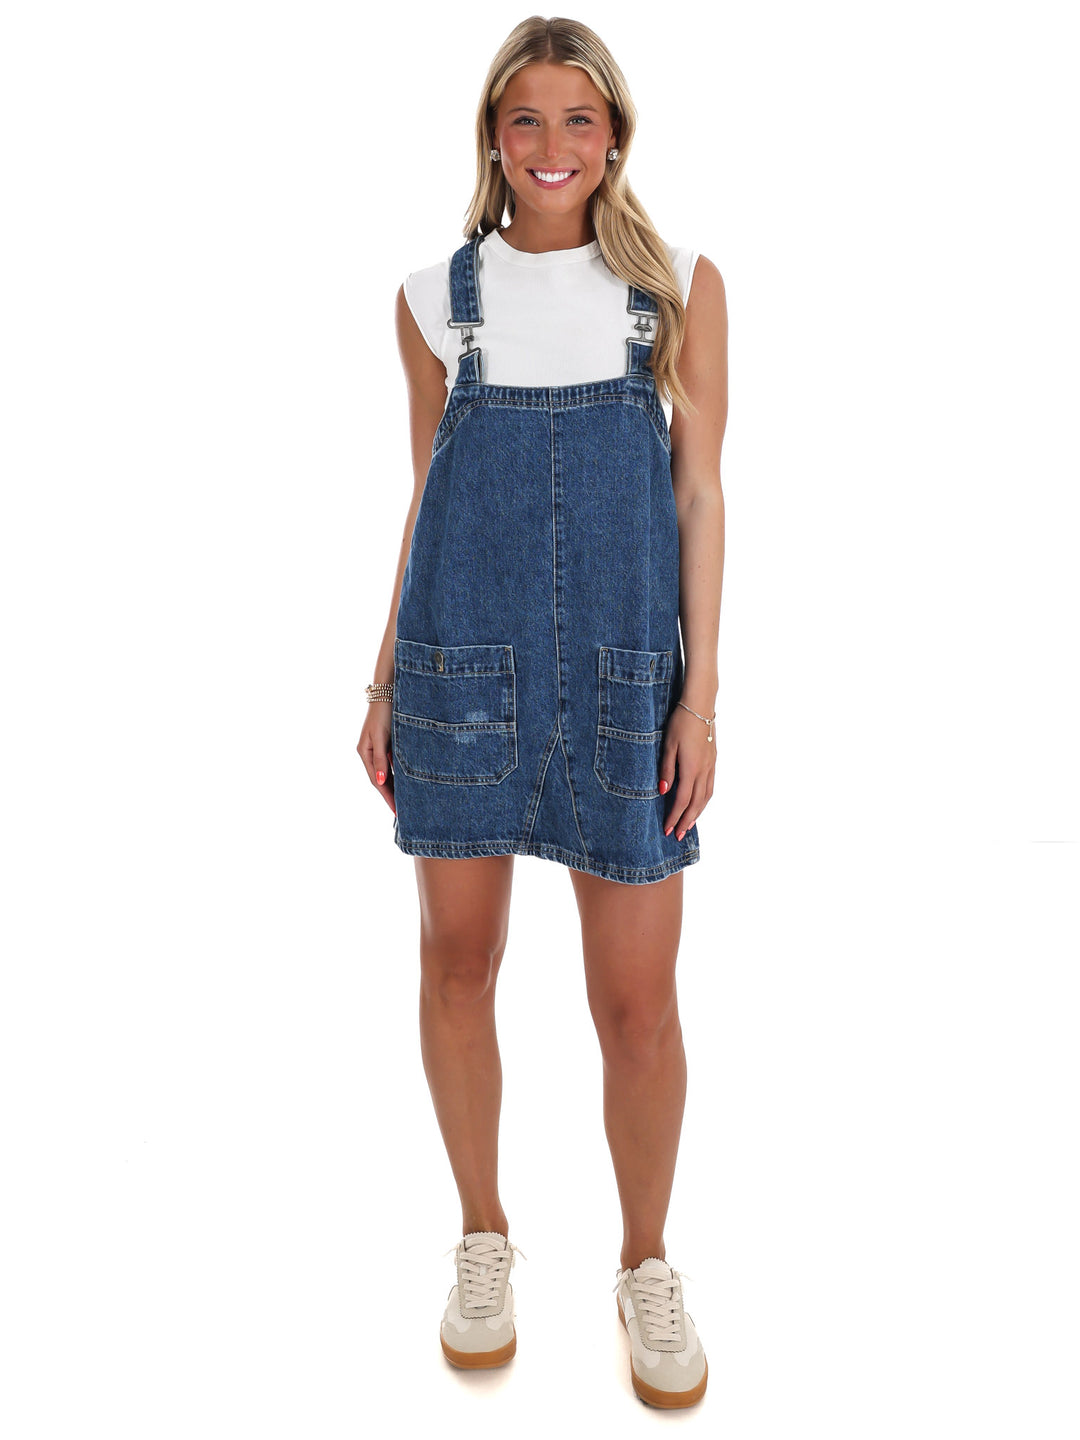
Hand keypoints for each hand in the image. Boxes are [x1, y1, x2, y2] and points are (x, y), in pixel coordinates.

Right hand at [357, 706, 395, 814]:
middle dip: (390, 796)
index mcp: (365, 752)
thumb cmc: (384, 712)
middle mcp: (370, 752)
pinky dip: (398, 774)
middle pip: (381, 779)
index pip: (376, 781)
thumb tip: (381, 782)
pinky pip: (392, 764)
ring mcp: (378, 748)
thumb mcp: (381, 737)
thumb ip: (381, 759)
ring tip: (404, 802)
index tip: (396, 810)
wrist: (389, 691)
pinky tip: (405, 782)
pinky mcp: (387, 743)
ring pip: (387, 773)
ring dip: (395, 787)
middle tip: (401, 812)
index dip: (386, 796)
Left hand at [658, 702, 714, 840]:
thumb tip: (663, 791)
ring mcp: (711, 766)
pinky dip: (704, 800)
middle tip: (677, 835)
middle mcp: (704, 770)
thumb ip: (666, 769)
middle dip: (686, 821)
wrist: (700, 706)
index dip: (674, 816)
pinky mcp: (713, 761)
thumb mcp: (668, 745)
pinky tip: (699, 804)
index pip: (682, 800)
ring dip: (697, 814)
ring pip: (706, 797)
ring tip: (688, 825)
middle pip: (696, 803)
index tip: (666, 829)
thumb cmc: (680, 723)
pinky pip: (711, 787)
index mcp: (691, 768)